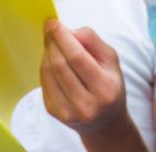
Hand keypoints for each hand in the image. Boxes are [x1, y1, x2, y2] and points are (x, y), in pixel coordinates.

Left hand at [40, 22, 128, 137]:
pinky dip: (45, 66)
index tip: (54, 24)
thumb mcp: (111, 61)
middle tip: (51, 30)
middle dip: (52, 42)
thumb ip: (92, 41)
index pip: (77, 58)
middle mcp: (86, 105)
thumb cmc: (109, 87)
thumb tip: (68, 32)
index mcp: (104, 90)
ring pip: (48, 72)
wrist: (105, 123)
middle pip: (59, 64)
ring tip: (54, 45)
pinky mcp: (54, 112)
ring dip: (48, 53)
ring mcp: (68, 112)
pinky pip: (43, 81)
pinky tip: (53, 62)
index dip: (63, 38)